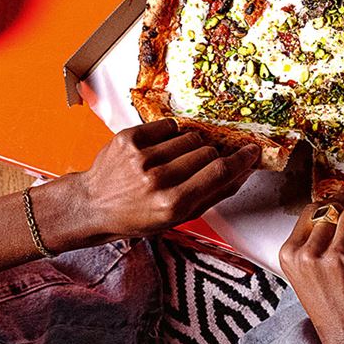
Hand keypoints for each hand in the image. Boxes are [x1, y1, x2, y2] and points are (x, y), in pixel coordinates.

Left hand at [51, 120, 259, 241]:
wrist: (92, 205)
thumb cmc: (135, 216)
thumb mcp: (177, 218)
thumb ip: (212, 195)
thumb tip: (242, 172)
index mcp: (172, 204)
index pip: (219, 172)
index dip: (241, 160)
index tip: (251, 152)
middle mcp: (157, 179)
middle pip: (207, 152)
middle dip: (211, 156)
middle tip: (201, 164)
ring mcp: (141, 157)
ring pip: (190, 137)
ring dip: (191, 146)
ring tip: (177, 159)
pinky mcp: (128, 138)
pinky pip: (168, 125)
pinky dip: (170, 134)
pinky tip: (161, 149)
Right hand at [279, 204, 343, 343]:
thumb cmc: (337, 317)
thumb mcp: (308, 280)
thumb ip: (313, 248)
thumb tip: (331, 209)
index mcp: (290, 257)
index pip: (311, 211)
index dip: (329, 217)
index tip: (338, 227)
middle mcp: (309, 256)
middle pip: (335, 210)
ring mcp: (336, 259)